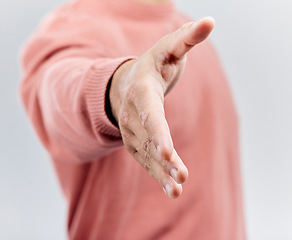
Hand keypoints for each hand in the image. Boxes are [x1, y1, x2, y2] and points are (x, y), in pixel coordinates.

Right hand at [110, 17, 214, 198]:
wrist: (124, 85)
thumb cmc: (151, 66)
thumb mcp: (168, 48)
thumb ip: (187, 38)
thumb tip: (210, 21)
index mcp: (141, 91)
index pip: (150, 114)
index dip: (158, 131)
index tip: (167, 151)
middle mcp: (134, 115)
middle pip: (149, 139)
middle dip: (164, 158)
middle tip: (182, 177)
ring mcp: (133, 132)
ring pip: (148, 154)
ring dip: (163, 172)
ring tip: (178, 191)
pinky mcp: (136, 143)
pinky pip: (148, 161)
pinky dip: (159, 176)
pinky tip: (173, 191)